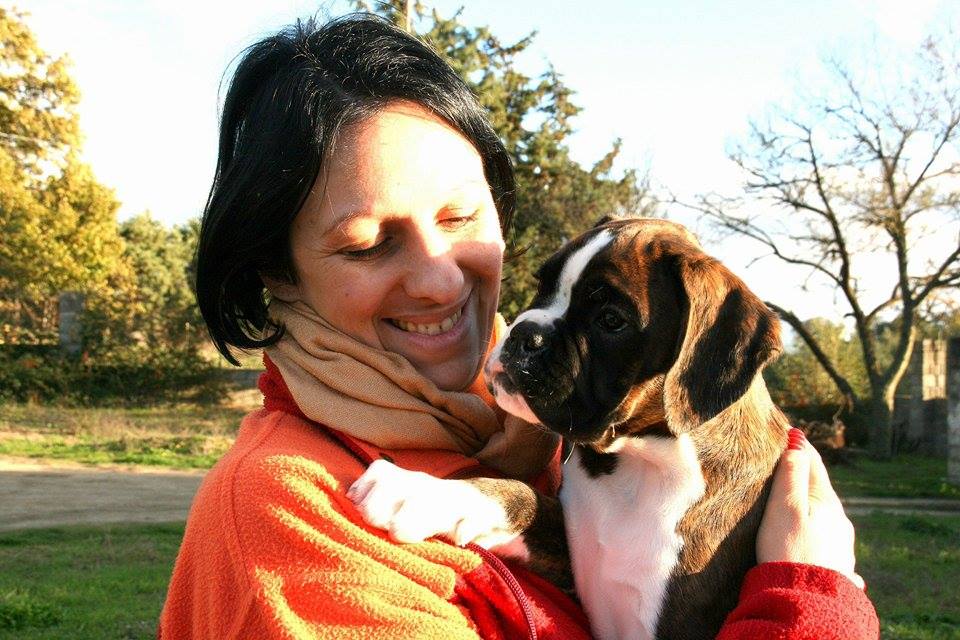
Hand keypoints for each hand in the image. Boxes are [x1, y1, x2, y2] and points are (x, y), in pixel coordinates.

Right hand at [757, 428, 864, 588]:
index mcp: (827, 503)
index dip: (800, 447)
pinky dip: (816, 531)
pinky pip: (826, 540)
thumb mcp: (785, 508)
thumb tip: (797, 442)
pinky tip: (815, 540)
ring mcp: (840, 545)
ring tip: (797, 502)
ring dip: (812, 506)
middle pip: (821, 490)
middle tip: (789, 463)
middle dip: (805, 477)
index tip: (790, 432)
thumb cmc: (788, 551)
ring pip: (825, 516)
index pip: (814, 465)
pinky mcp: (836, 566)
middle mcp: (840, 521)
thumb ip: (790, 475)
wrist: (805, 602)